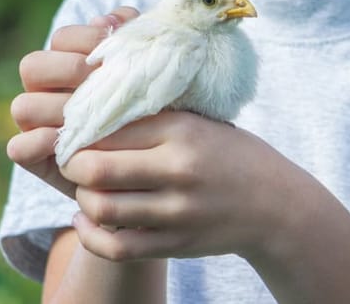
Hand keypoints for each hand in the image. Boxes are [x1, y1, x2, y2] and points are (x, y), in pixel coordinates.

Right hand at [8, 7, 140, 198]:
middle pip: (33, 67)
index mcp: (73, 64)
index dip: (84, 39)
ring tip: (84, 115)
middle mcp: (51, 92)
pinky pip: (19, 149)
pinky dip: (32, 143)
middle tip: (98, 82)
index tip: (114, 51)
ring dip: (50, 107)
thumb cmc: (159, 113)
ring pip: (23, 106)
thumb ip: (135, 41)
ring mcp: (41, 126)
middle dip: (65, 70)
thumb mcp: (153, 75)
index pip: (63, 39)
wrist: (164, 168)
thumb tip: (113, 18)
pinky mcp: (41, 161)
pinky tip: (61, 142)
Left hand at [61, 112, 328, 261]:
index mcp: (181, 129)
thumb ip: (151, 115)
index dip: (78, 130)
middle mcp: (180, 169)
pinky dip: (91, 236)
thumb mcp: (198, 122)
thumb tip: (89, 102)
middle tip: (73, 162)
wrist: (277, 205)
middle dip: (72, 166)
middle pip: (95, 169)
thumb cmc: (228, 155)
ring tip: (87, 190)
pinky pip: (116, 248)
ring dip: (82, 199)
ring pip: (101, 208)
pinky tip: (87, 221)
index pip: (107, 126)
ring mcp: (179, 211)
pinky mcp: (177, 243)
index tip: (74, 132)